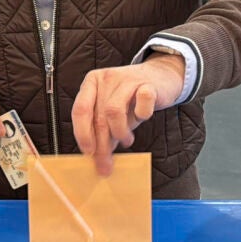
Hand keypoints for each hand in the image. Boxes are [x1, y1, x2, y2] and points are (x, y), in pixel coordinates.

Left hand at [72, 53, 185, 175]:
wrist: (160, 77)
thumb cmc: (132, 98)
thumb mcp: (112, 110)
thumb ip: (102, 127)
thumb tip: (95, 156)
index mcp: (91, 82)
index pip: (80, 110)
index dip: (82, 134)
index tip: (87, 153)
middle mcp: (106, 78)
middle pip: (98, 117)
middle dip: (102, 145)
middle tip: (106, 164)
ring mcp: (127, 79)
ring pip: (114, 112)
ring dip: (120, 133)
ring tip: (126, 141)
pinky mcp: (147, 84)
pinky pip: (141, 105)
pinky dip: (141, 116)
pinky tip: (142, 118)